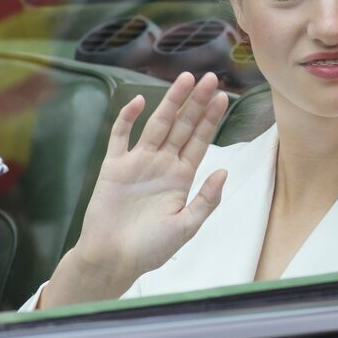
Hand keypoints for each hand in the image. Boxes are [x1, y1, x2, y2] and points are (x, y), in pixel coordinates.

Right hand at [41, 72, 229, 306]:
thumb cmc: (150, 248)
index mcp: (181, 177)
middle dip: (196, 102)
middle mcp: (162, 164)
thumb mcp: (187, 226)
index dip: (211, 119)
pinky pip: (120, 137)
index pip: (200, 140)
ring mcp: (138, 162)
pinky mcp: (114, 166)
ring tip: (185, 79)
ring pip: (157, 125)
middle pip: (182, 126)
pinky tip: (139, 101)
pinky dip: (127, 118)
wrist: (112, 259)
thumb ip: (207, 199)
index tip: (223, 97)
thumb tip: (225, 170)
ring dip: (170, 102)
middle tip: (210, 78)